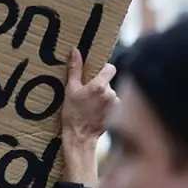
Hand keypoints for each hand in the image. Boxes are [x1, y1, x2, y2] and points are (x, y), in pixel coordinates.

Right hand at [60, 49, 117, 185]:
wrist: (80, 137)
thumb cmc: (73, 114)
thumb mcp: (70, 90)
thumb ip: (75, 69)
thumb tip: (76, 51)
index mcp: (99, 86)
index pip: (110, 68)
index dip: (103, 68)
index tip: (95, 73)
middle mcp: (110, 93)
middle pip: (108, 81)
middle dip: (100, 84)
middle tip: (87, 93)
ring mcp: (115, 104)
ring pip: (110, 92)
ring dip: (102, 95)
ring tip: (90, 105)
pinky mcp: (117, 112)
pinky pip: (113, 103)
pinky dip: (106, 105)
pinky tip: (96, 111)